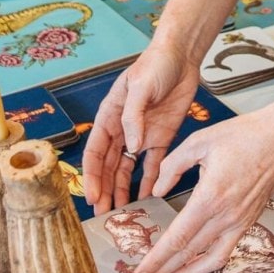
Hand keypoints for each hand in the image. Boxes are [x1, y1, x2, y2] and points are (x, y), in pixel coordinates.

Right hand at [80, 40, 198, 211]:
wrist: (181, 57)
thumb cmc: (154, 65)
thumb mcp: (139, 86)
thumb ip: (133, 117)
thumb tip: (131, 146)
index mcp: (109, 117)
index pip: (95, 153)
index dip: (92, 176)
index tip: (92, 197)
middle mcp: (122, 130)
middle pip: (109, 167)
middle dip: (105, 190)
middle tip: (104, 215)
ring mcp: (142, 135)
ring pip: (127, 170)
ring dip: (123, 190)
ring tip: (121, 212)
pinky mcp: (161, 138)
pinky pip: (153, 164)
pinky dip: (149, 181)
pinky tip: (147, 198)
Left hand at [132, 107, 273, 272]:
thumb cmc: (243, 135)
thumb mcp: (198, 141)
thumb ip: (171, 166)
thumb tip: (156, 190)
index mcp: (210, 197)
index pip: (177, 238)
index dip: (155, 259)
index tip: (139, 272)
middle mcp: (226, 216)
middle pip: (188, 255)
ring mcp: (239, 222)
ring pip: (208, 261)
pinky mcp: (248, 223)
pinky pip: (225, 252)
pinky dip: (206, 265)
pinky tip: (192, 266)